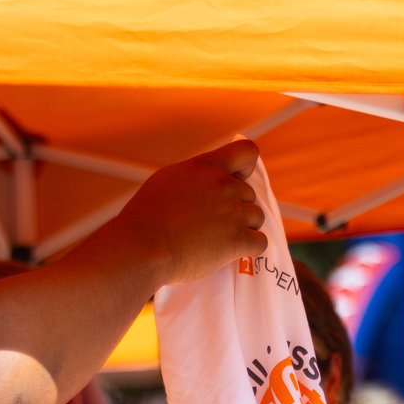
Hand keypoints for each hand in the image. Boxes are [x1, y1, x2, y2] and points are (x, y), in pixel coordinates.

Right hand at [94, 140, 266, 290]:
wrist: (143, 246)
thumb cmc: (146, 217)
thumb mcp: (167, 180)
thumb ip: (194, 178)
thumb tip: (203, 184)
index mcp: (207, 167)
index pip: (246, 151)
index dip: (246, 167)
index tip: (237, 179)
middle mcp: (224, 185)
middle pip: (249, 193)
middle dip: (237, 207)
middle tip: (214, 223)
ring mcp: (233, 213)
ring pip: (257, 217)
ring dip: (244, 227)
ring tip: (221, 238)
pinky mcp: (237, 240)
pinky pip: (260, 242)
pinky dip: (250, 249)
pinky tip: (236, 252)